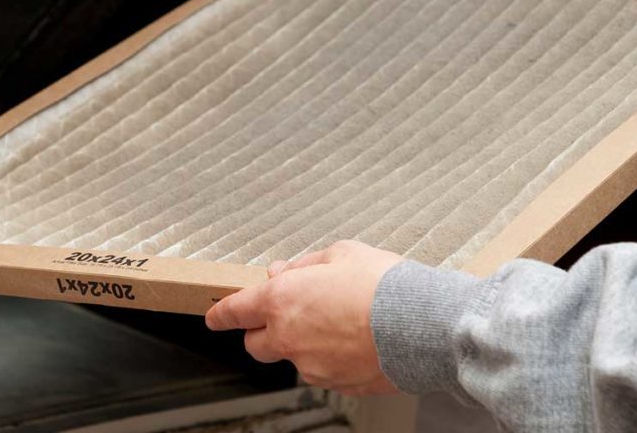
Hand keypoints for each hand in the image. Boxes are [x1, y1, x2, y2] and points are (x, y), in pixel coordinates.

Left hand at [205, 240, 403, 395]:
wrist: (421, 323)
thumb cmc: (384, 284)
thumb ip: (303, 265)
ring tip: (338, 322)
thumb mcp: (340, 253)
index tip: (215, 316)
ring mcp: (312, 366)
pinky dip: (330, 357)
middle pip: (255, 344)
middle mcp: (289, 338)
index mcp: (281, 300)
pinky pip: (323, 371)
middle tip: (285, 314)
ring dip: (302, 343)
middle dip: (262, 331)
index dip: (221, 314)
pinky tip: (355, 339)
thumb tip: (283, 272)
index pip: (235, 311)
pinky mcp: (338, 383)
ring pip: (293, 358)